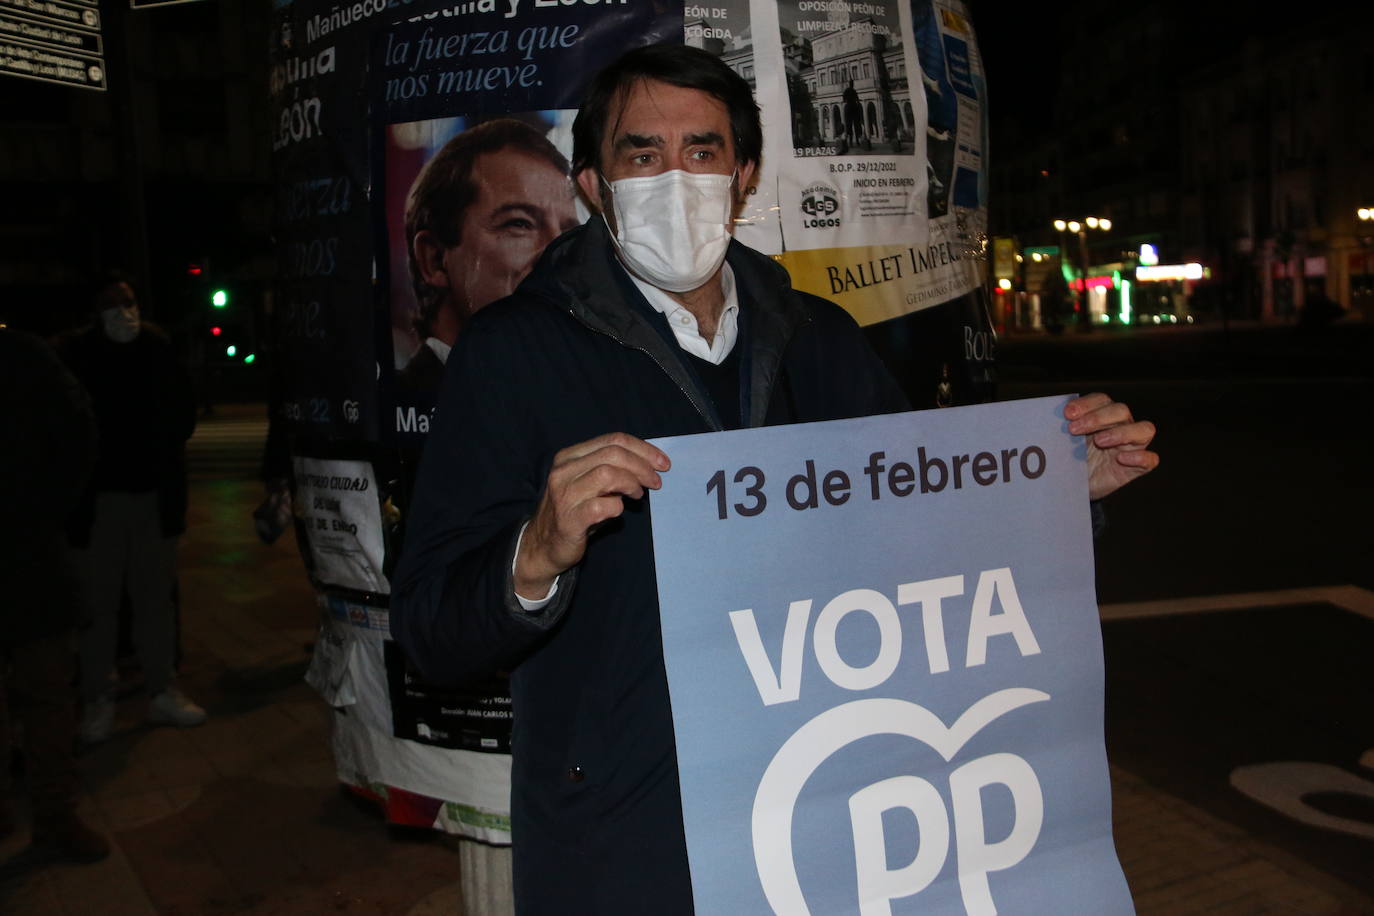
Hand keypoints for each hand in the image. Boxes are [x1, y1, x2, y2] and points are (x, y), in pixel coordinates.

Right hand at [515, 433, 669, 596]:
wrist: (543, 546)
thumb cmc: (573, 512)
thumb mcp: (586, 482)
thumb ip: (609, 469)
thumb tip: (648, 465)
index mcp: (569, 457)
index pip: (612, 440)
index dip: (643, 449)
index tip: (662, 462)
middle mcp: (563, 471)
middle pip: (612, 454)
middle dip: (642, 466)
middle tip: (655, 481)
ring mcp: (564, 495)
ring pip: (607, 474)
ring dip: (631, 483)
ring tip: (638, 494)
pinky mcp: (569, 519)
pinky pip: (602, 506)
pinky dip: (617, 506)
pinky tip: (619, 510)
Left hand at [1065, 393, 1158, 500]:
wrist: (1074, 487)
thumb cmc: (1070, 459)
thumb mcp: (1062, 443)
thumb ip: (1059, 429)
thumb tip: (1043, 416)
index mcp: (1102, 416)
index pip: (1102, 400)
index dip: (1086, 404)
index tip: (1067, 414)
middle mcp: (1121, 427)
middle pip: (1121, 410)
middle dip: (1097, 417)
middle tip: (1074, 430)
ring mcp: (1132, 447)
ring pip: (1144, 429)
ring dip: (1122, 432)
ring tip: (1099, 441)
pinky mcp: (1137, 468)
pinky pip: (1150, 460)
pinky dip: (1140, 457)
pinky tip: (1121, 458)